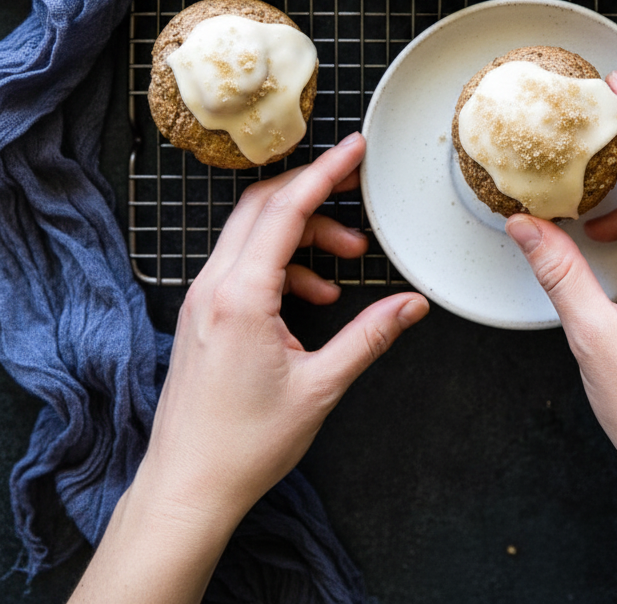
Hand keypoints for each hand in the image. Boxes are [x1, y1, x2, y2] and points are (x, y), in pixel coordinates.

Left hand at [138, 132, 428, 533]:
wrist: (187, 486)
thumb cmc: (244, 445)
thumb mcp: (320, 388)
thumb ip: (369, 337)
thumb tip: (412, 306)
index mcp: (240, 295)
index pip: (286, 209)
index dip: (325, 172)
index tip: (355, 148)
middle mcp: (213, 285)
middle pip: (264, 206)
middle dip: (315, 193)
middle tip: (358, 192)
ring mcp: (202, 298)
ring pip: (253, 232)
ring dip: (303, 233)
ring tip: (348, 261)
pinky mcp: (202, 313)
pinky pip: (243, 263)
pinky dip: (283, 262)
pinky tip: (314, 296)